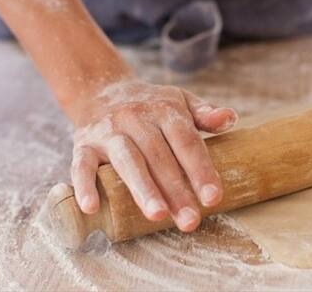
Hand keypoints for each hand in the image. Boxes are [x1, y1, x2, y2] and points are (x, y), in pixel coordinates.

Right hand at [70, 79, 237, 231]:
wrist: (101, 90)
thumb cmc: (150, 104)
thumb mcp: (179, 101)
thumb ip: (204, 114)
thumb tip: (230, 118)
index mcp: (164, 110)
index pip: (186, 141)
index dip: (200, 169)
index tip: (213, 197)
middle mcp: (136, 118)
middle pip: (159, 156)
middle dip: (176, 190)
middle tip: (190, 220)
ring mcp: (109, 132)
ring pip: (127, 160)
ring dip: (143, 188)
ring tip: (158, 216)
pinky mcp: (84, 144)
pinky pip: (81, 164)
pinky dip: (85, 185)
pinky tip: (92, 207)